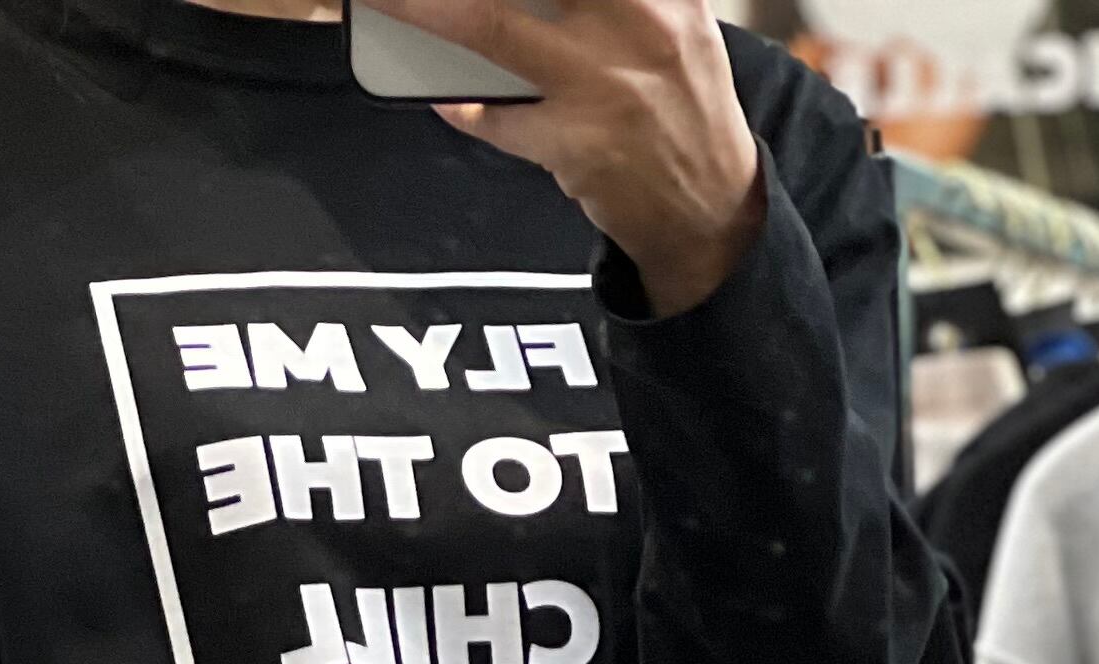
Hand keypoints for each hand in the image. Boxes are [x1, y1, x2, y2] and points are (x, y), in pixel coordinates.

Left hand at [376, 0, 768, 318]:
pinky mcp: (572, 144)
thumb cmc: (682, 100)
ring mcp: (599, 86)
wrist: (710, 207)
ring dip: (425, 11)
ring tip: (388, 2)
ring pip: (490, 29)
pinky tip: (449, 94)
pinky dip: (464, 104)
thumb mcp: (675, 16)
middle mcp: (635, 23)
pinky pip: (495, 116)